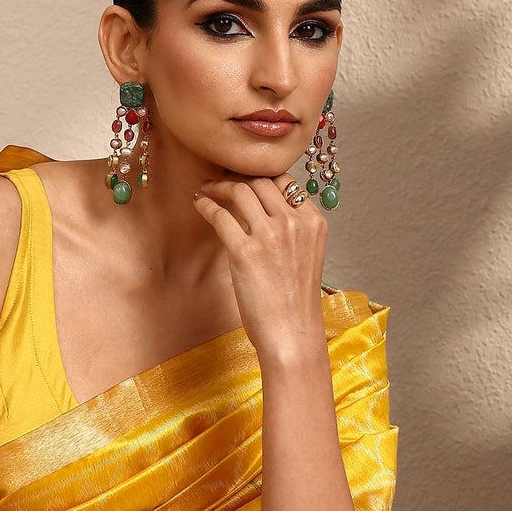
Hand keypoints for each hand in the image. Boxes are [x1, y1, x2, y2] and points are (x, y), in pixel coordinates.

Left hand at [193, 174, 328, 370]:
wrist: (292, 335)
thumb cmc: (295, 304)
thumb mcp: (305, 258)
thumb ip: (293, 232)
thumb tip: (266, 215)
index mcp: (313, 222)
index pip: (286, 182)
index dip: (262, 176)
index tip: (246, 178)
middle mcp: (294, 222)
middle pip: (261, 181)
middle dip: (238, 175)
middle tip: (221, 178)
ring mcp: (270, 235)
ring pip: (240, 190)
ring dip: (219, 185)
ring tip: (207, 188)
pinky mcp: (245, 252)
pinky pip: (220, 216)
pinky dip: (206, 204)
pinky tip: (198, 203)